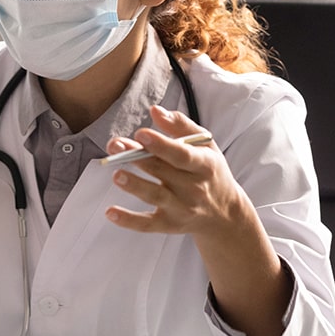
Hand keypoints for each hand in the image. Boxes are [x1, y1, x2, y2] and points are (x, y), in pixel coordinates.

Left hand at [104, 105, 247, 237]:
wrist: (225, 214)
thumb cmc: (209, 172)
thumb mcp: (205, 145)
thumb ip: (180, 125)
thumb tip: (155, 111)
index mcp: (204, 165)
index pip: (182, 155)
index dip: (161, 145)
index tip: (141, 134)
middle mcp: (193, 188)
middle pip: (162, 171)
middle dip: (136, 157)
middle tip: (114, 145)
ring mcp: (181, 208)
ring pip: (156, 197)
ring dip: (135, 186)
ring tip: (116, 175)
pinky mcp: (168, 224)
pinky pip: (147, 225)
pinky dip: (128, 220)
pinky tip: (110, 212)